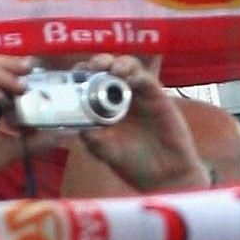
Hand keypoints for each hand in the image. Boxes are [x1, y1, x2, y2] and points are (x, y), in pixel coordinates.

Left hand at [71, 55, 208, 191]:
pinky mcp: (156, 96)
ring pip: (127, 68)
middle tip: (93, 66)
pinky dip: (136, 74)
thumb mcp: (107, 152)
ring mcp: (138, 95)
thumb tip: (77, 125)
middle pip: (107, 70)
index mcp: (102, 109)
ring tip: (111, 69)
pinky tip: (129, 78)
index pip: (89, 83)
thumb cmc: (134, 165)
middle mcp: (119, 98)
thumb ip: (94, 139)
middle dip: (98, 63)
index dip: (81, 75)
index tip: (73, 74)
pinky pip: (146, 79)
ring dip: (117, 64)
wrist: (165, 176)